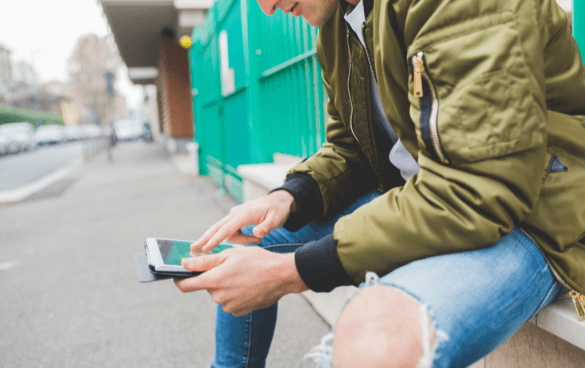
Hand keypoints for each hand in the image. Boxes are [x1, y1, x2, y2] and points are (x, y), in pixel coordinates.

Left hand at [174, 247, 308, 315]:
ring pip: (219, 294)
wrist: (281, 276)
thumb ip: (204, 261)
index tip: (177, 275)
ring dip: (225, 285)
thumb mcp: (229, 255)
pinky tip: (247, 285)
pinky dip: (234, 293)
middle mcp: (219, 296)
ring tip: (242, 275)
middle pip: (206, 287)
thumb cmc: (256, 260)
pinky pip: (229, 301)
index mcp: (214, 281)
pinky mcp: (238, 311)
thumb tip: (184, 263)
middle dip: (213, 277)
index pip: (185, 286)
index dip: (178, 280)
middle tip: (229, 266)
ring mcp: (229, 306)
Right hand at [192, 190, 296, 251]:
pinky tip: (253, 237)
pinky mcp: (237, 218)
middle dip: (206, 238)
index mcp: (244, 214)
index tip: (205, 248)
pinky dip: (240, 237)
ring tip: (258, 239)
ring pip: (228, 232)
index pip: (226, 229)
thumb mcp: (276, 220)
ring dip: (240, 240)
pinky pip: (233, 230)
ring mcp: (236, 215)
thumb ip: (266, 227)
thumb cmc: (277, 210)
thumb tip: (257, 233)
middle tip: (193, 247)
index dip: (215, 239)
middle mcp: (236, 213)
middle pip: (217, 227)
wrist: (278, 201)